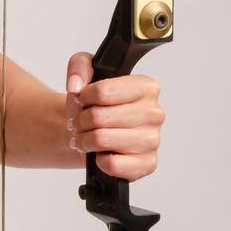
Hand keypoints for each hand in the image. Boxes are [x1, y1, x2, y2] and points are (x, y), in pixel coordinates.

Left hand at [64, 54, 164, 181]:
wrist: (93, 133)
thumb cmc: (93, 106)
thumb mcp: (84, 75)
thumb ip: (79, 65)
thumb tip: (76, 85)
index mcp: (146, 87)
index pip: (102, 91)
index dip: (83, 97)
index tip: (82, 99)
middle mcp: (154, 113)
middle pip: (98, 117)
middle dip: (81, 121)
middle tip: (81, 123)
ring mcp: (153, 140)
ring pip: (101, 140)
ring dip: (85, 141)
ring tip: (86, 138)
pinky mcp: (147, 164)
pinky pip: (113, 165)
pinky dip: (99, 161)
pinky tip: (102, 154)